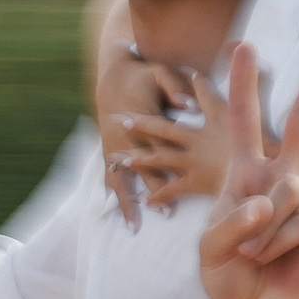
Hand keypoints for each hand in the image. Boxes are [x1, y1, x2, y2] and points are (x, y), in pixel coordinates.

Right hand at [98, 54, 201, 224]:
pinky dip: (117, 198)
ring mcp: (115, 147)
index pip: (161, 147)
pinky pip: (111, 179)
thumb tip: (188, 105)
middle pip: (143, 169)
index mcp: (144, 120)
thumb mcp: (162, 73)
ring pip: (123, 179)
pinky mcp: (109, 152)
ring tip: (135, 224)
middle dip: (154, 191)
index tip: (184, 185)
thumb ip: (176, 88)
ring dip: (129, 202)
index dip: (173, 165)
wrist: (112, 77)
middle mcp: (127, 138)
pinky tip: (123, 217)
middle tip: (167, 215)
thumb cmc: (144, 75)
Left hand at [197, 41, 298, 298]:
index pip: (244, 122)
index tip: (243, 47)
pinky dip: (276, 243)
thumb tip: (266, 201)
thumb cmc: (229, 275)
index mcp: (244, 174)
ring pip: (285, 194)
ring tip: (252, 254)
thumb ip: (227, 224)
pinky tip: (271, 258)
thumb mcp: (208, 248)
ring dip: (258, 232)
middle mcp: (279, 179)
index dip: (241, 86)